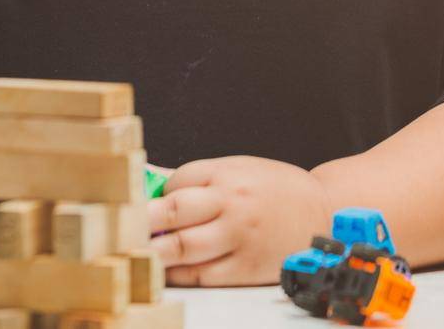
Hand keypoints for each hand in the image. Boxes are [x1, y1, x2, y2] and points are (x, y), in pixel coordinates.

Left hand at [147, 156, 330, 286]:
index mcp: (228, 174)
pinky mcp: (246, 268)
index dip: (155, 195)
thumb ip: (201, 178)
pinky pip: (202, 275)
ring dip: (153, 253)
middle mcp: (231, 204)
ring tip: (133, 253)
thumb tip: (157, 190)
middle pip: (172, 213)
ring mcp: (238, 237)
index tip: (142, 203)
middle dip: (140, 222)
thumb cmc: (276, 190)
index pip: (176, 182)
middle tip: (118, 228)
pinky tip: (168, 271)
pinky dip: (180, 274)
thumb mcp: (240, 168)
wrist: (325, 215)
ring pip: (182, 248)